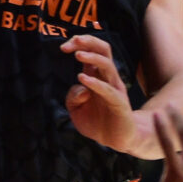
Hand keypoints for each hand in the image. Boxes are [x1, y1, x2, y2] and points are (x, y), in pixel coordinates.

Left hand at [62, 34, 139, 153]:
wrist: (114, 141)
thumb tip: (80, 87)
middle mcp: (107, 78)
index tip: (63, 47)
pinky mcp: (119, 103)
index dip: (78, 44)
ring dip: (93, 57)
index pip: (91, 50)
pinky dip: (96, 83)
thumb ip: (72, 97)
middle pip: (104, 50)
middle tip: (74, 41)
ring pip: (108, 65)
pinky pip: (109, 90)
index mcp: (96, 75)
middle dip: (89, 41)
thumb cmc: (96, 121)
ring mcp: (115, 88)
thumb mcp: (76, 109)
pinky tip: (83, 79)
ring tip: (78, 55)